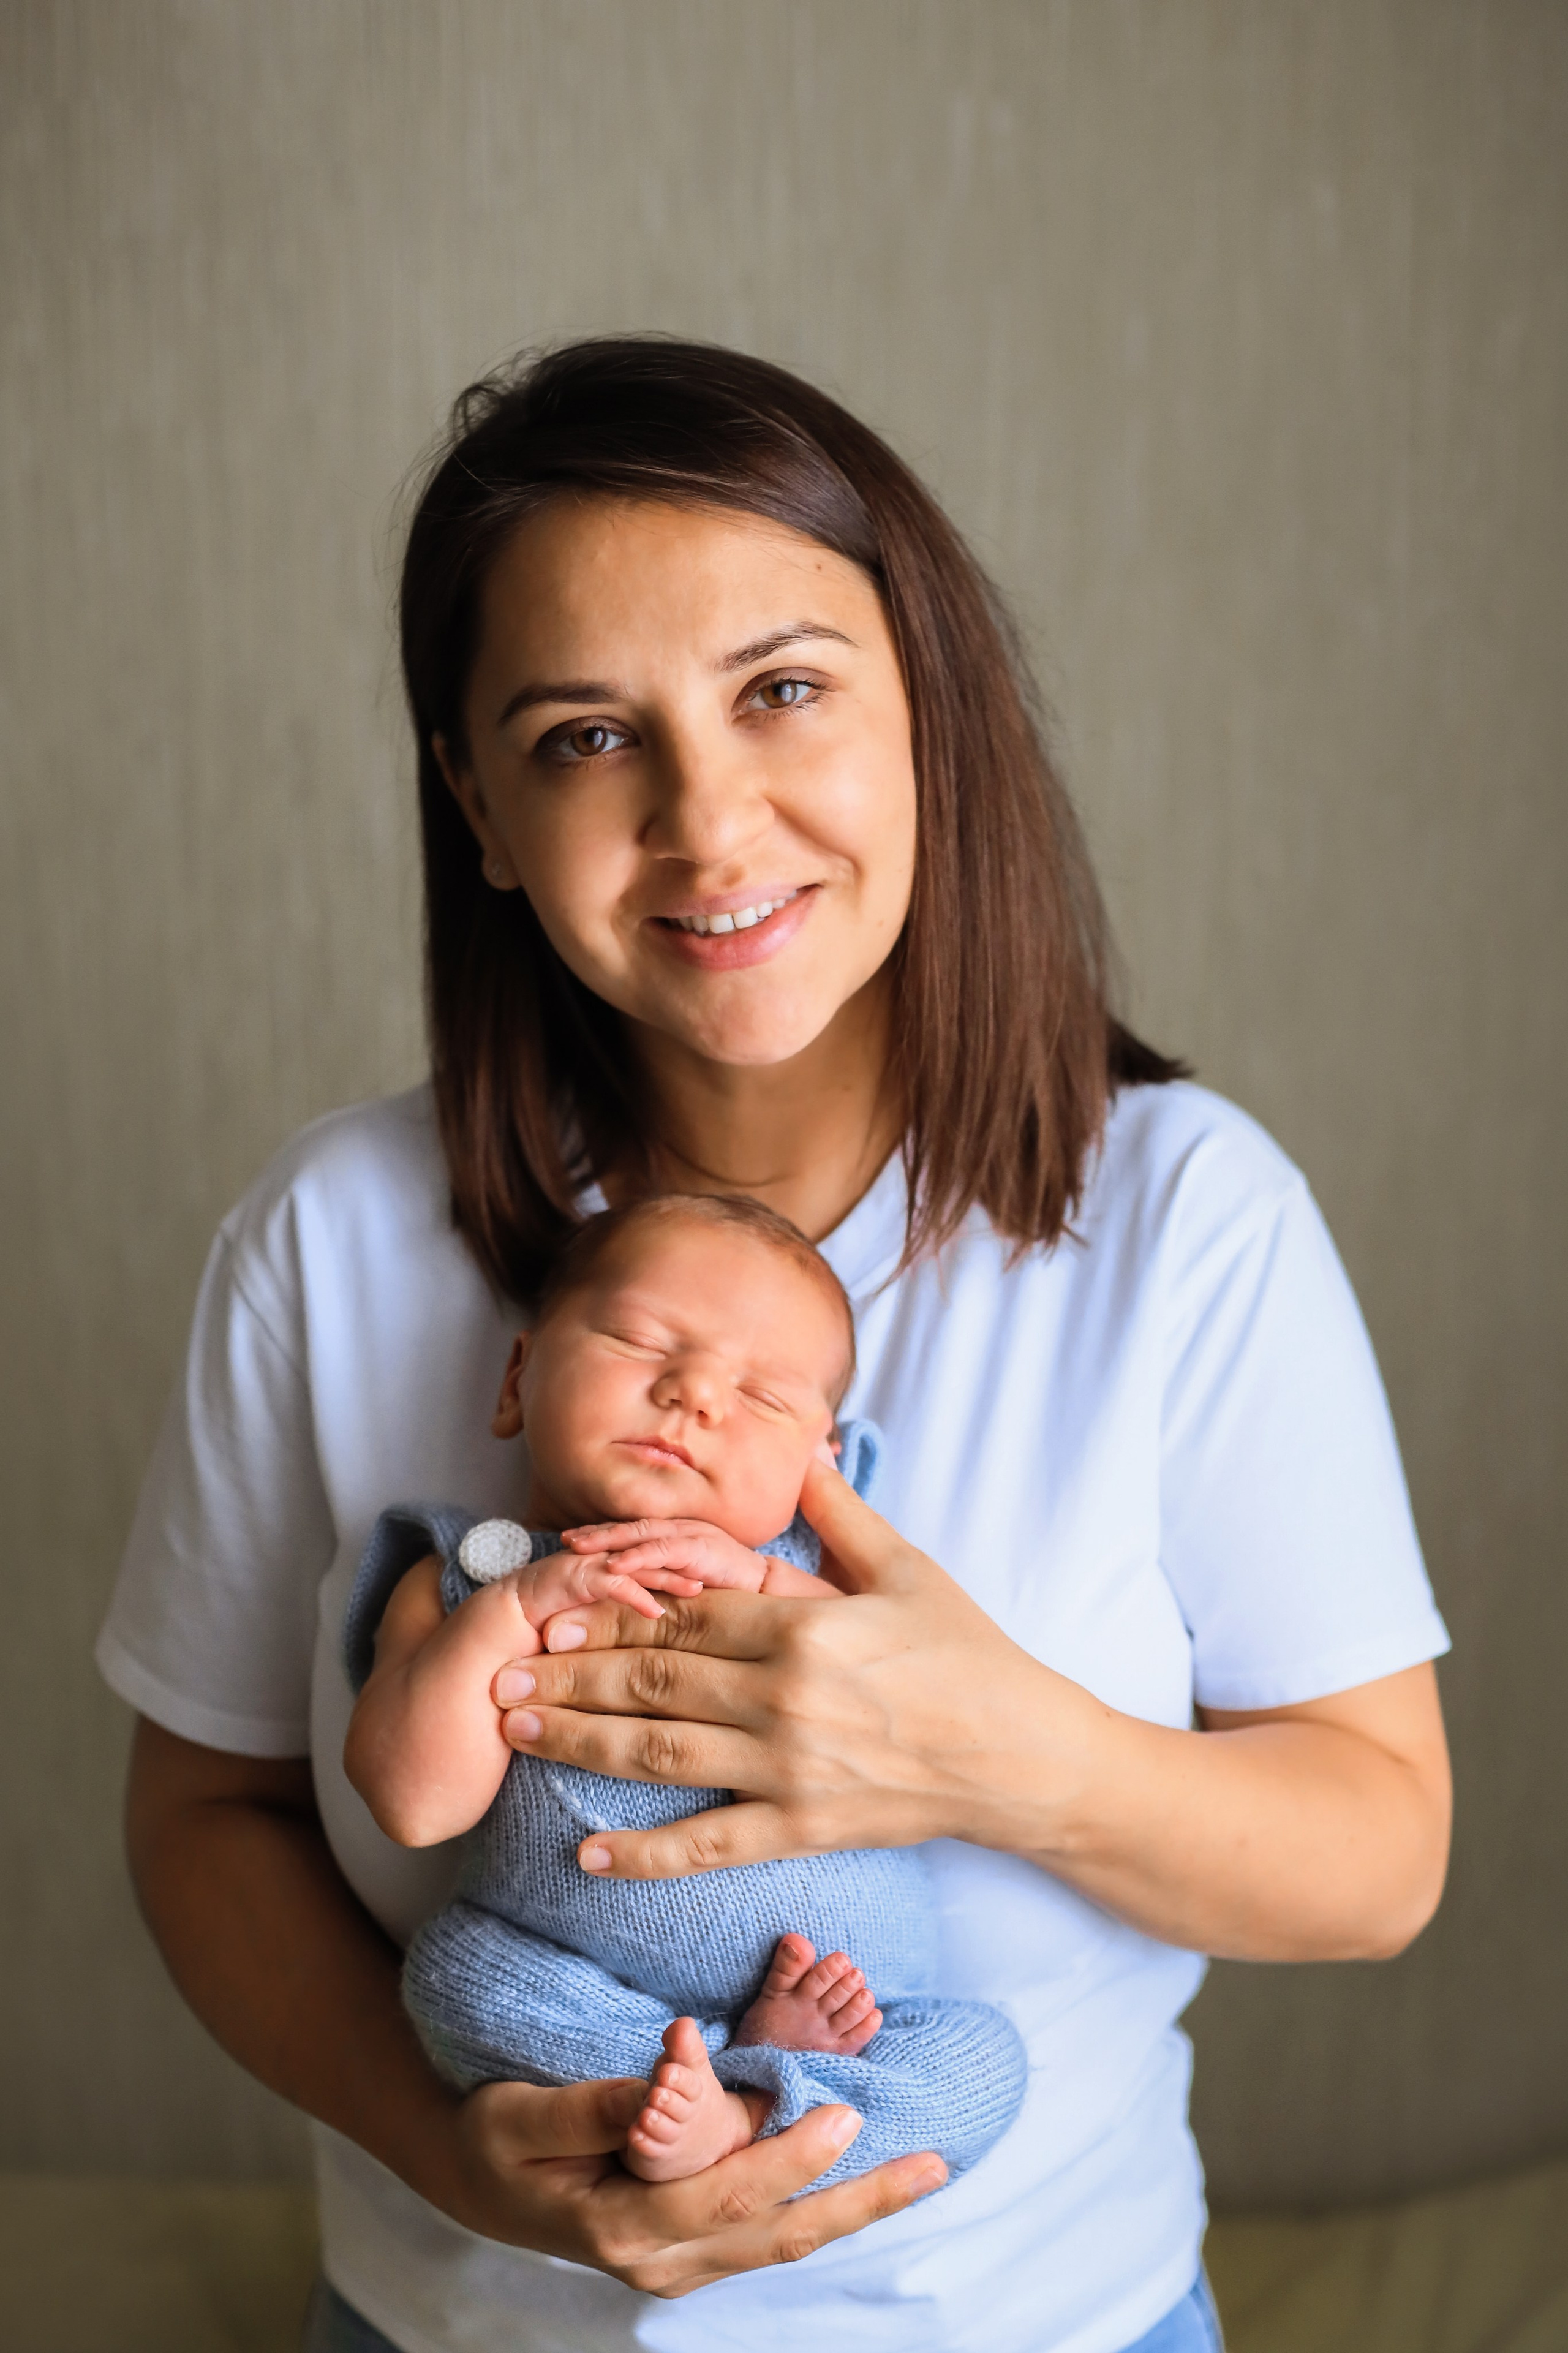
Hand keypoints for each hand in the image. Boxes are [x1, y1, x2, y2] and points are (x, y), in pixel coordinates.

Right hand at [437, 2072, 944, 2294]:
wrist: (471, 2182)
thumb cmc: (494, 2140)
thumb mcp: (523, 2115)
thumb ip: (596, 2104)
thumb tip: (667, 2070)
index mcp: (620, 2227)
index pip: (724, 2195)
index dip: (787, 2157)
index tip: (845, 2115)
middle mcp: (659, 2260)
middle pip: (776, 2233)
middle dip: (859, 2201)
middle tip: (931, 2165)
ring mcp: (676, 2263)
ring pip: (780, 2239)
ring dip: (853, 2208)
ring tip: (921, 2173)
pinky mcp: (687, 2249)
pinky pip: (763, 2231)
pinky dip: (816, 2204)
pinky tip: (859, 2180)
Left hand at [498, 1457, 1058, 1877]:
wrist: (1023, 1757)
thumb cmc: (969, 1654)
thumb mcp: (905, 1566)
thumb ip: (839, 1509)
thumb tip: (802, 1442)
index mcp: (805, 1627)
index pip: (685, 1614)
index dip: (612, 1610)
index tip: (552, 1606)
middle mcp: (785, 1698)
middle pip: (653, 1679)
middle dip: (569, 1671)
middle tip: (500, 1668)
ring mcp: (789, 1770)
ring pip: (660, 1753)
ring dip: (579, 1739)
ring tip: (517, 1726)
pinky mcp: (802, 1828)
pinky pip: (709, 1845)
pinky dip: (645, 1855)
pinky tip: (587, 1854)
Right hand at [511, 1548, 704, 1656]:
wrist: (505, 1622)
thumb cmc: (552, 1622)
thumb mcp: (598, 1617)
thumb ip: (623, 1615)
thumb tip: (658, 1627)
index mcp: (609, 1562)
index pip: (654, 1558)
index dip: (684, 1564)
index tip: (716, 1577)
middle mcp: (600, 1558)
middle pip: (651, 1555)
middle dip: (685, 1563)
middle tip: (719, 1576)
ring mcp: (586, 1564)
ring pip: (635, 1564)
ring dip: (667, 1577)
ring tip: (697, 1590)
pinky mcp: (571, 1577)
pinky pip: (610, 1583)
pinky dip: (634, 1595)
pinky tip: (656, 1611)